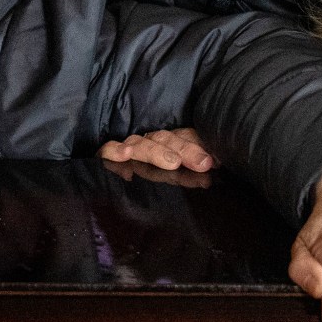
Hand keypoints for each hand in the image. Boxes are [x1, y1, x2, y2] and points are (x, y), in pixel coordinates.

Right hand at [98, 128, 213, 173]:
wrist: (111, 180)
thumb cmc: (151, 182)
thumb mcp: (175, 175)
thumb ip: (191, 170)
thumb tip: (215, 164)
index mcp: (167, 145)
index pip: (183, 139)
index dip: (199, 146)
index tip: (216, 160)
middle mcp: (148, 143)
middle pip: (166, 140)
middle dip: (185, 150)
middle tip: (203, 164)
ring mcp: (127, 148)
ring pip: (142, 144)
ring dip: (156, 152)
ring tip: (172, 162)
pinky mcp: (106, 156)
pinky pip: (107, 150)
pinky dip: (115, 150)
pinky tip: (125, 154)